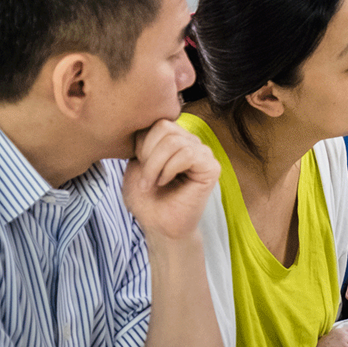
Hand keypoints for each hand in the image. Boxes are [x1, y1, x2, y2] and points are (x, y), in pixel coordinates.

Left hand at [122, 119, 219, 240]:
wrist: (158, 225)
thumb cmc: (147, 199)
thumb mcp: (135, 164)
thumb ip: (142, 141)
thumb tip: (147, 121)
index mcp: (173, 139)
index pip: (156, 121)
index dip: (141, 144)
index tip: (138, 167)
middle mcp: (190, 142)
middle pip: (165, 127)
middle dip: (148, 154)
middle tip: (146, 177)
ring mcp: (203, 153)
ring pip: (175, 141)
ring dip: (156, 165)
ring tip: (153, 182)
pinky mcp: (211, 167)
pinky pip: (188, 154)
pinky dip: (170, 168)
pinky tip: (166, 182)